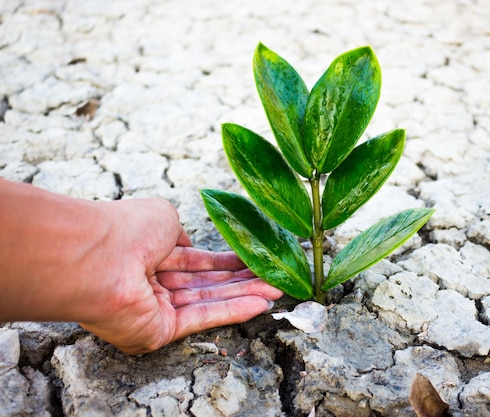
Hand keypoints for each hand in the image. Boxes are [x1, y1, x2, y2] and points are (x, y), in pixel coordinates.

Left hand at [79, 198, 282, 353]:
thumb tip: (190, 245)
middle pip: (206, 284)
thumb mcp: (163, 217)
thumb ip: (181, 234)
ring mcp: (156, 310)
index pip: (195, 261)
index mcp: (150, 254)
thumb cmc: (127, 229)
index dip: (225, 262)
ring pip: (209, 302)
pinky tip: (260, 303)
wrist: (99, 257)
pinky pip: (202, 319)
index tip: (253, 260)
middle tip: (274, 277)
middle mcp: (152, 283)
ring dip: (245, 296)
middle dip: (242, 281)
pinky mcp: (159, 332)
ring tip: (277, 289)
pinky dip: (233, 312)